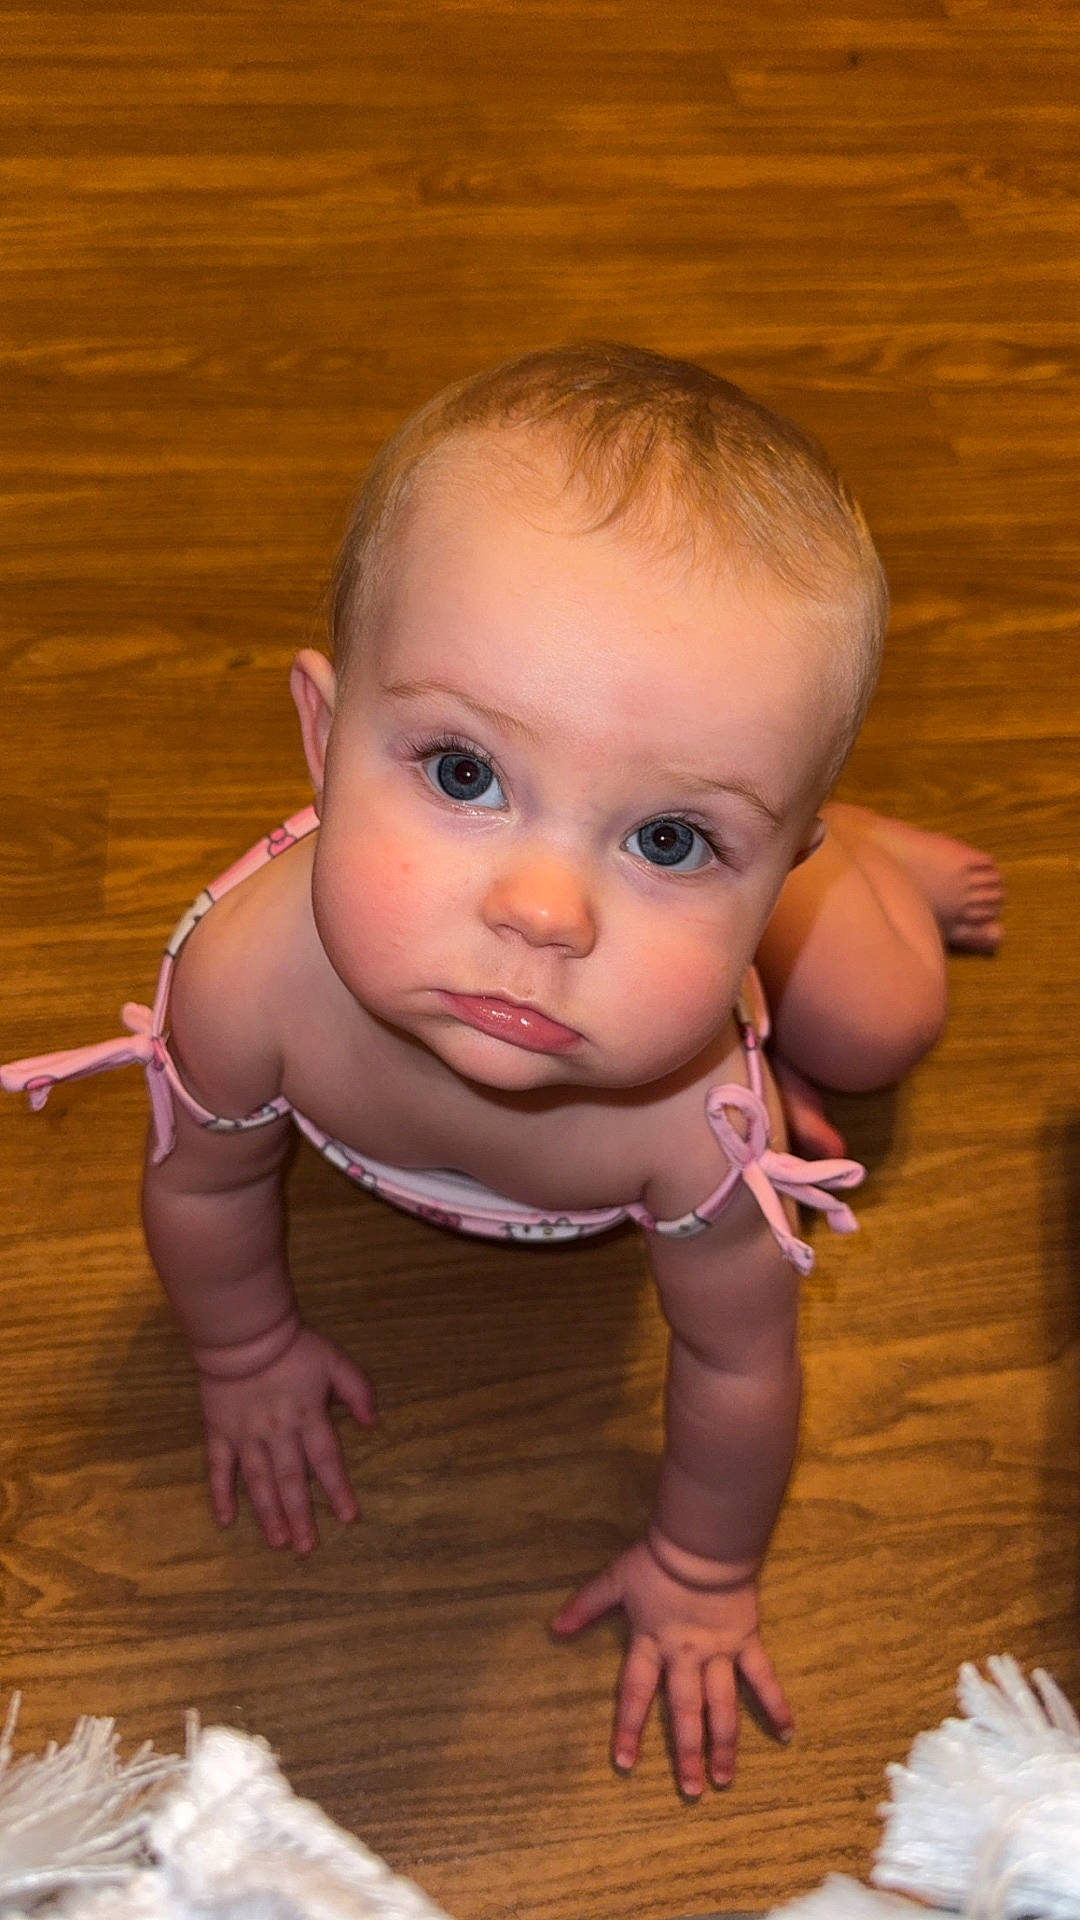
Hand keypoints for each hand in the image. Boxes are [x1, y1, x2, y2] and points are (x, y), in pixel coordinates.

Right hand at [196, 1325, 375, 1553]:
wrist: (243, 1333)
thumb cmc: (293, 1346)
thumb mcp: (334, 1360)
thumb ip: (357, 1389)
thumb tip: (374, 1422)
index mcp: (308, 1416)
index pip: (326, 1460)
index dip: (338, 1490)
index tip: (349, 1517)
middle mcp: (278, 1432)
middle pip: (291, 1480)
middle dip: (301, 1516)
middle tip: (307, 1548)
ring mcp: (246, 1435)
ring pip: (258, 1481)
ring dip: (268, 1513)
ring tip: (278, 1542)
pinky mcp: (219, 1432)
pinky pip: (218, 1468)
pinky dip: (220, 1494)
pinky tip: (225, 1520)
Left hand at [550, 1537, 792, 1796]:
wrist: (703, 1543)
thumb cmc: (658, 1559)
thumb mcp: (615, 1579)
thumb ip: (586, 1605)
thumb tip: (553, 1627)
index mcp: (651, 1643)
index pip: (636, 1694)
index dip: (630, 1728)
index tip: (625, 1764)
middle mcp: (684, 1657)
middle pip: (684, 1711)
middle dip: (686, 1753)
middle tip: (691, 1791)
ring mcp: (719, 1652)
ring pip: (722, 1706)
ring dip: (724, 1744)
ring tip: (726, 1779)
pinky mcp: (746, 1641)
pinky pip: (762, 1678)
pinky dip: (775, 1704)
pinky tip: (786, 1732)